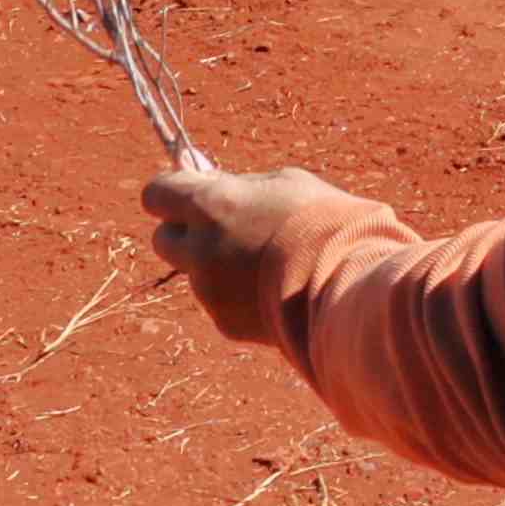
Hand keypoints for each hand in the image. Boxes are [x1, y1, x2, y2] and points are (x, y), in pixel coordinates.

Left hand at [138, 160, 368, 347]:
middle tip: (225, 228)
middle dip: (187, 232)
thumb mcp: (288, 183)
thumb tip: (215, 184)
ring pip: (196, 272)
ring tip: (269, 263)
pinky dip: (239, 295)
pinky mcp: (224, 321)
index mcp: (211, 205)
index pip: (156, 192)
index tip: (191, 191)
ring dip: (218, 265)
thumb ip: (243, 186)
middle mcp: (198, 249)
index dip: (171, 191)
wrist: (347, 285)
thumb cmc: (326, 221)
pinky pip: (220, 302)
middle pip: (163, 238)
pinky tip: (277, 289)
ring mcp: (207, 289)